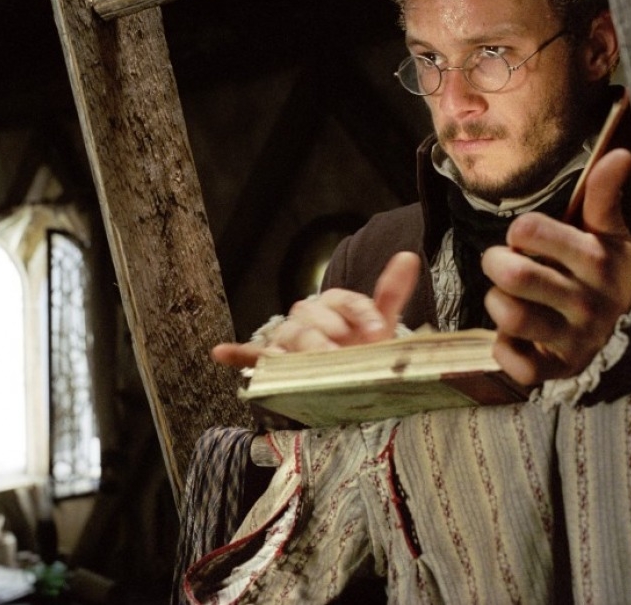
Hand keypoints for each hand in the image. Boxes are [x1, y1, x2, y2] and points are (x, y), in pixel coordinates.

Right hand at [211, 251, 420, 367]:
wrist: (344, 373)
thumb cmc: (359, 348)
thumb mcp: (378, 324)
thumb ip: (391, 292)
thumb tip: (409, 256)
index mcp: (333, 304)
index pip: (344, 300)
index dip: (362, 315)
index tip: (379, 333)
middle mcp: (307, 317)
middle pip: (311, 319)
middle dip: (327, 335)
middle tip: (341, 351)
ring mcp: (288, 338)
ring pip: (287, 338)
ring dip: (297, 349)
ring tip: (310, 362)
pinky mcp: (272, 359)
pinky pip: (251, 355)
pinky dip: (237, 354)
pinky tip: (222, 353)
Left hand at [481, 149, 630, 384]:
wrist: (621, 330)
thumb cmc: (601, 271)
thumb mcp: (606, 233)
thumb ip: (603, 196)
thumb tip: (619, 154)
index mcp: (600, 261)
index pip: (530, 230)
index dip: (520, 232)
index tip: (528, 239)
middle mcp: (590, 303)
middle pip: (513, 273)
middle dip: (496, 262)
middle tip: (503, 264)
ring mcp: (574, 340)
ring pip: (509, 315)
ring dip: (496, 303)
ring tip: (508, 298)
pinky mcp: (556, 371)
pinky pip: (514, 361)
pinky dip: (504, 348)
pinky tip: (515, 336)